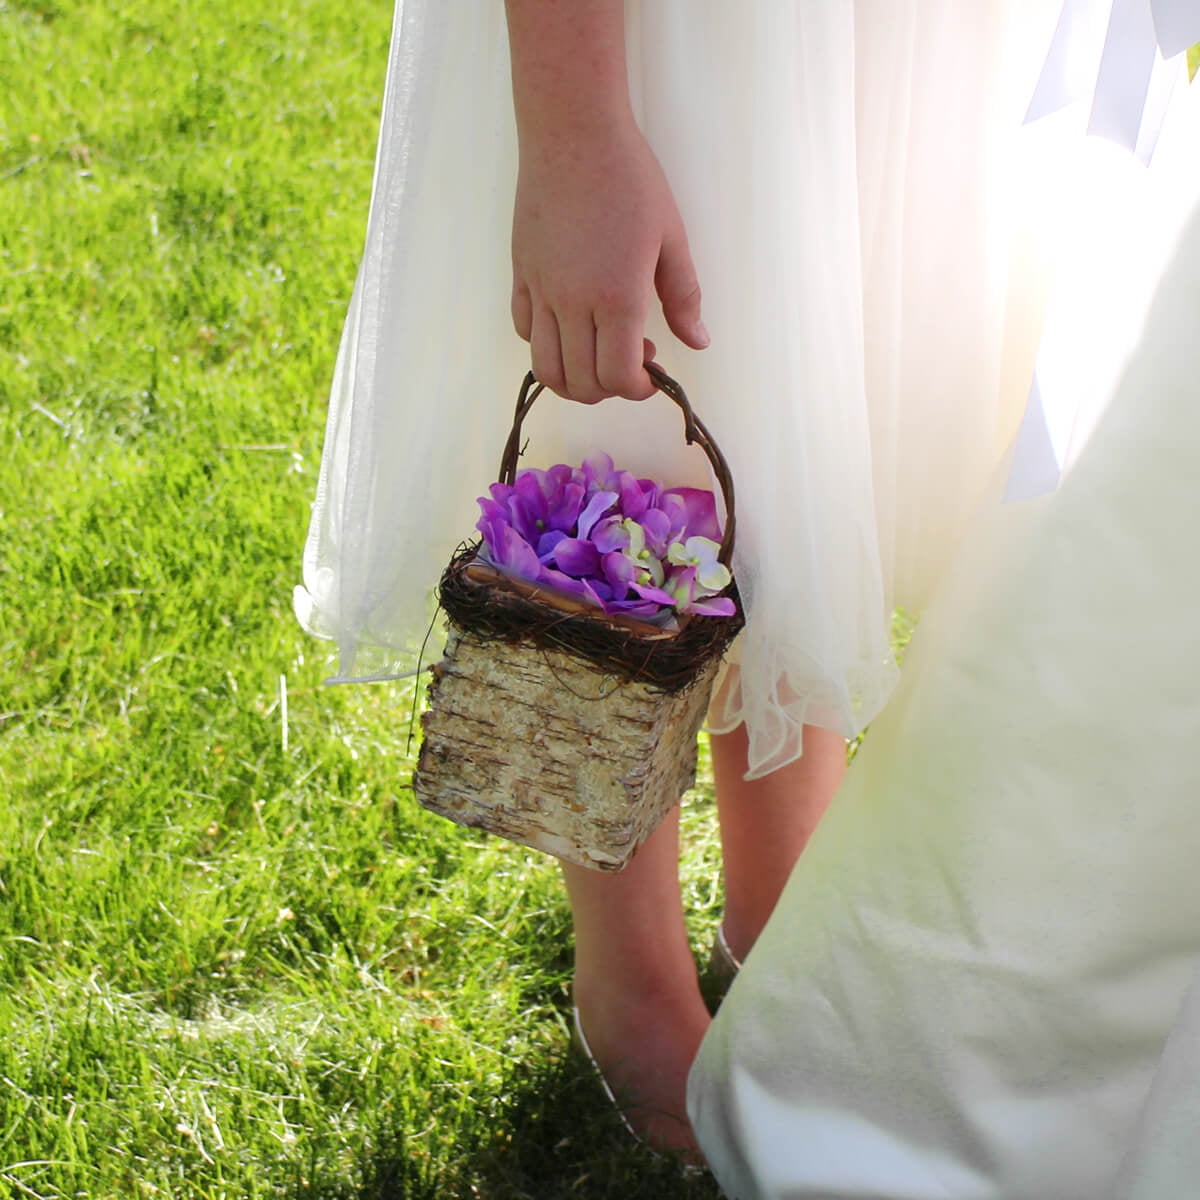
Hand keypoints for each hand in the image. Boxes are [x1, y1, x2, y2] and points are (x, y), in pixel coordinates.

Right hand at [510, 118, 708, 403]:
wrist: (573, 134)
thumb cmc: (629, 180)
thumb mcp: (671, 239)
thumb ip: (684, 298)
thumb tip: (697, 342)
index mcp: (618, 298)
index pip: (618, 377)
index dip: (638, 390)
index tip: (653, 375)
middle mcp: (574, 304)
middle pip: (582, 383)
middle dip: (610, 389)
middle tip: (632, 362)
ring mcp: (542, 291)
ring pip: (546, 367)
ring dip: (573, 379)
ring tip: (596, 356)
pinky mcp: (521, 275)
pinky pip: (525, 331)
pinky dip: (546, 346)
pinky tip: (570, 326)